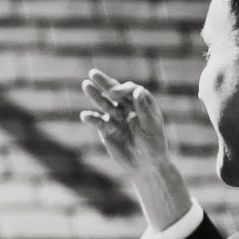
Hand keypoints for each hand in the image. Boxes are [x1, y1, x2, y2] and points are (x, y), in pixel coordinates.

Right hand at [81, 69, 196, 231]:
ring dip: (95, 95)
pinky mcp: (106, 130)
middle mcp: (128, 108)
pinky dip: (91, 118)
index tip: (116, 93)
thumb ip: (144, 108)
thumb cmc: (153, 144)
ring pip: (104, 104)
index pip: (131, 91)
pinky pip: (97, 121)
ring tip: (85, 85)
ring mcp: (116, 118)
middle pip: (114, 92)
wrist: (145, 165)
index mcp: (142, 104)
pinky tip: (85, 115)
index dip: (123, 89)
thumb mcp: (151, 126)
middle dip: (104, 83)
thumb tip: (137, 90)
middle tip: (93, 73)